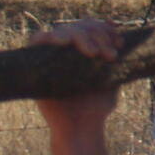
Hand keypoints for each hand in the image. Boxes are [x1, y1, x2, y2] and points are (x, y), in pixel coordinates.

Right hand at [32, 18, 124, 138]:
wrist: (82, 128)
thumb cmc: (97, 106)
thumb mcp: (112, 76)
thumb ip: (111, 54)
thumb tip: (116, 26)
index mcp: (84, 51)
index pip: (91, 26)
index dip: (104, 28)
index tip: (119, 43)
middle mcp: (67, 51)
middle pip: (78, 26)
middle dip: (97, 35)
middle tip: (109, 55)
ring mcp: (51, 56)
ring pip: (62, 31)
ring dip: (80, 37)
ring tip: (94, 53)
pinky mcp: (35, 64)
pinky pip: (37, 41)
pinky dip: (49, 37)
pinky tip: (64, 43)